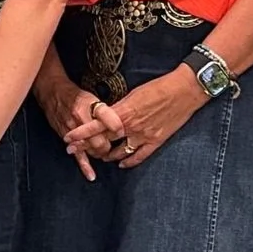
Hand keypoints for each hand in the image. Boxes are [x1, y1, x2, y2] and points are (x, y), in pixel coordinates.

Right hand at [34, 78, 119, 181]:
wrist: (51, 93)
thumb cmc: (73, 94)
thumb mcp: (91, 95)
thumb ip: (104, 110)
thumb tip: (119, 120)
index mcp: (89, 104)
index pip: (107, 118)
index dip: (117, 126)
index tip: (122, 131)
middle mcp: (81, 118)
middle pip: (100, 139)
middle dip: (110, 145)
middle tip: (114, 144)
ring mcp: (73, 130)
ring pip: (92, 148)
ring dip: (100, 153)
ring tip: (104, 152)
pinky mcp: (67, 138)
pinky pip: (77, 155)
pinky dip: (85, 166)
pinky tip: (91, 175)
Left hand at [62, 67, 205, 169]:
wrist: (184, 89)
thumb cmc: (158, 87)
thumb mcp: (133, 94)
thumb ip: (119, 107)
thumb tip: (107, 115)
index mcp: (123, 112)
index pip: (96, 126)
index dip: (80, 134)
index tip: (68, 138)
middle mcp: (131, 126)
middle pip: (104, 141)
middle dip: (87, 147)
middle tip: (73, 151)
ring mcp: (144, 136)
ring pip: (119, 152)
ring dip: (107, 155)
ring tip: (98, 156)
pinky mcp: (157, 141)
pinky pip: (139, 156)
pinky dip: (128, 161)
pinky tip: (121, 164)